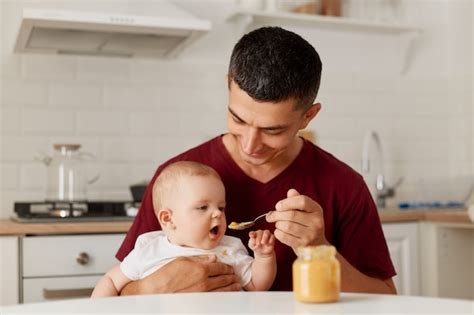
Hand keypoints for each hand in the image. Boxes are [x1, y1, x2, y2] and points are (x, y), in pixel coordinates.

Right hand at [120, 255, 239, 294]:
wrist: (156, 291)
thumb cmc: (166, 274)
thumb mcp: (182, 260)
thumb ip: (200, 258)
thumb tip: (213, 257)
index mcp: (202, 269)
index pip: (220, 267)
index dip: (227, 267)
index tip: (230, 268)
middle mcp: (205, 282)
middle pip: (224, 278)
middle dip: (232, 277)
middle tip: (236, 276)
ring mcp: (204, 294)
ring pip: (223, 290)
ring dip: (232, 287)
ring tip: (237, 286)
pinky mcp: (200, 302)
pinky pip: (216, 299)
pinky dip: (224, 296)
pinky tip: (227, 295)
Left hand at [248, 229, 274, 257]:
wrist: (263, 252)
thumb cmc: (256, 247)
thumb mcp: (252, 246)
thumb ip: (252, 242)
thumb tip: (253, 238)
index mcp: (254, 234)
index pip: (252, 233)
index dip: (252, 234)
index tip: (251, 236)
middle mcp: (260, 232)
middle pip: (260, 232)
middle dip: (259, 238)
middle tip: (258, 244)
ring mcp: (266, 234)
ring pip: (266, 232)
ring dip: (264, 237)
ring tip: (263, 243)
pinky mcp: (272, 237)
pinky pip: (272, 236)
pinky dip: (270, 240)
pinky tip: (268, 244)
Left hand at [266, 188, 327, 252]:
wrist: (315, 245)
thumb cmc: (307, 224)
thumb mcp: (305, 210)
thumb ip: (297, 200)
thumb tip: (291, 192)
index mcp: (317, 210)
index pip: (302, 201)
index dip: (287, 202)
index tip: (277, 206)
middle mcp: (316, 222)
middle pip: (291, 214)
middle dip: (277, 214)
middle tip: (271, 216)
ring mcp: (311, 235)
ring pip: (287, 226)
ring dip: (278, 224)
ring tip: (278, 224)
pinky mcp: (303, 245)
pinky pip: (284, 237)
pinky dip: (278, 233)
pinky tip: (278, 231)